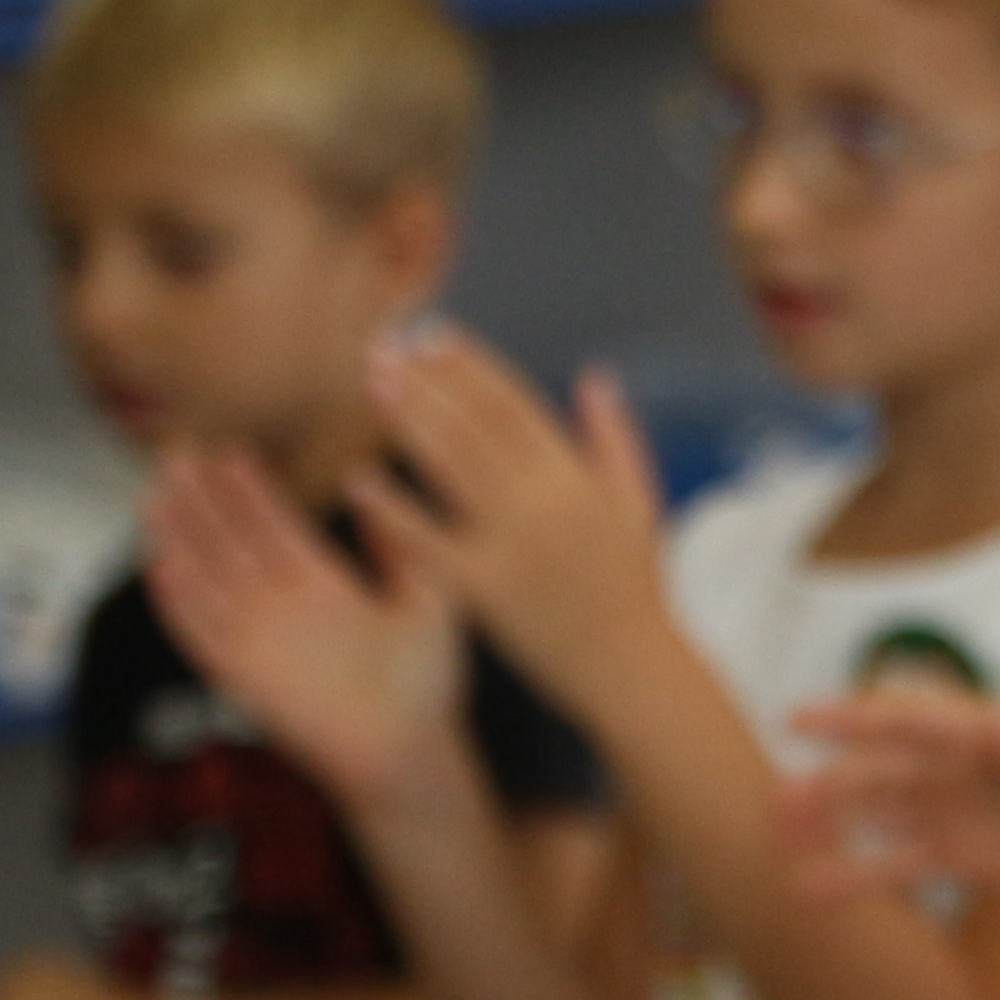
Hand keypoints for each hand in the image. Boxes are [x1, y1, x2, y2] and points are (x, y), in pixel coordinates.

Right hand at [142, 444, 469, 815]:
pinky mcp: (244, 676)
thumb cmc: (427, 682)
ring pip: (207, 578)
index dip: (249, 492)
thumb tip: (374, 486)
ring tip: (154, 496)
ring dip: (178, 539)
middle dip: (201, 500)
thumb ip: (398, 545)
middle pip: (230, 543)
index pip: (274, 527)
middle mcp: (284, 607)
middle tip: (176, 454)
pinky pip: (202, 634)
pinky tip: (159, 568)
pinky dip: (180, 605)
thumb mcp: (428, 597)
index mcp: (324, 586)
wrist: (410, 749)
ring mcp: (261, 639)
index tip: (229, 452)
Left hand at [363, 330, 672, 720]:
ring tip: (374, 385)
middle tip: (385, 347)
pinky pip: (426, 542)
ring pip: (449, 467)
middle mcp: (540, 502)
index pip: (514, 404)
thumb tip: (595, 375)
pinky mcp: (481, 588)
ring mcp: (509, 544)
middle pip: (473, 425)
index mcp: (575, 477)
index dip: (472, 365)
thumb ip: (614, 435)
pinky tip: (359, 480)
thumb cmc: (635, 587)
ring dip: (407, 420)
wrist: (628, 665)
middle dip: (427, 381)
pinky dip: (392, 511)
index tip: (435, 335)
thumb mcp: (639, 501)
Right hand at [785, 689, 999, 928]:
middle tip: (781, 801)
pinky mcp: (963, 857)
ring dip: (831, 817)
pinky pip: (896, 864)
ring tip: (780, 833)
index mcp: (989, 732)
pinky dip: (853, 874)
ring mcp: (958, 810)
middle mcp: (963, 766)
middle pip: (882, 765)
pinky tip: (809, 890)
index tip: (799, 722)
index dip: (855, 717)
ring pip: (878, 809)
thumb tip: (996, 726)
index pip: (910, 716)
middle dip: (831, 778)